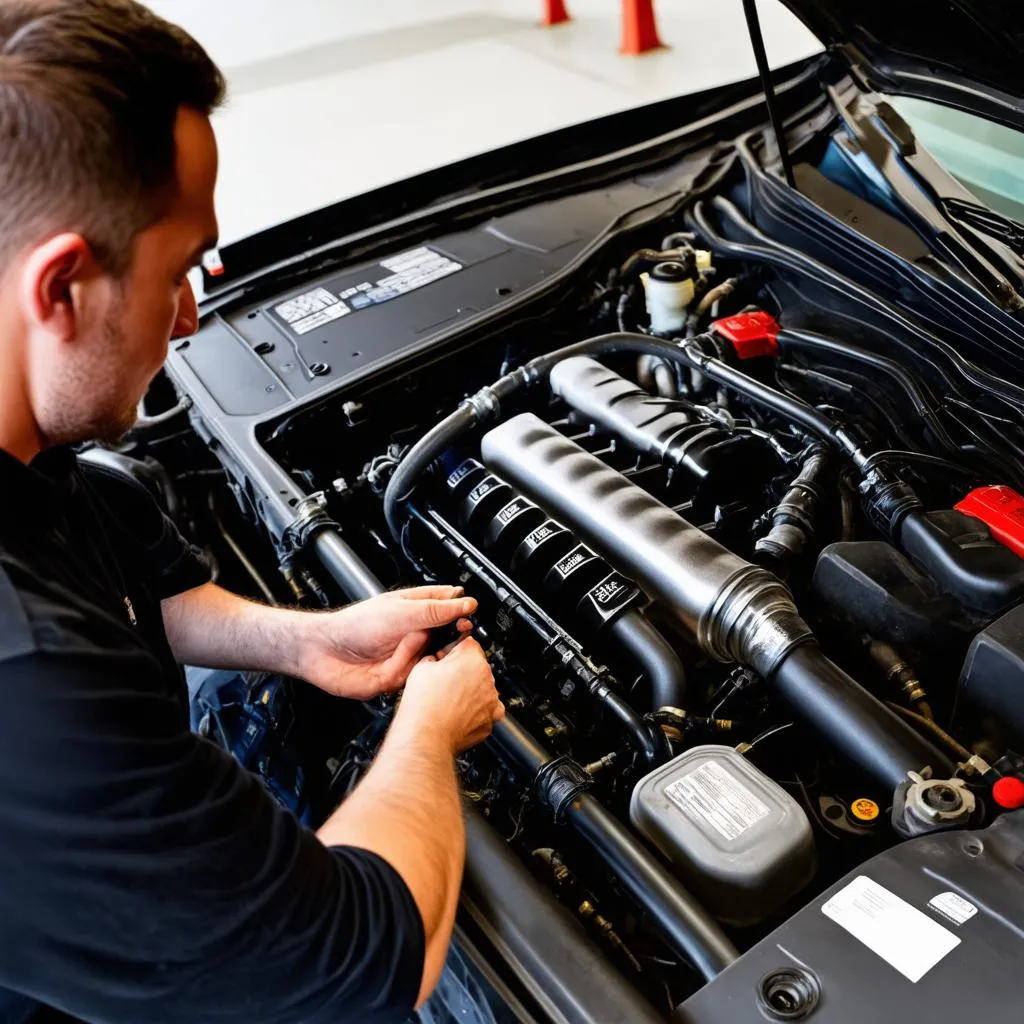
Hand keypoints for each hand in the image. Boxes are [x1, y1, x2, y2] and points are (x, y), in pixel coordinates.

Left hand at [297, 586, 476, 699]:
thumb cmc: (354, 625)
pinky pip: (413, 675)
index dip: (461, 612)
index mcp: (417, 609)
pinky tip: (386, 661)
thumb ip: (436, 610)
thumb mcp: (401, 612)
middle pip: (446, 637)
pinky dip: (401, 667)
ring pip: (431, 659)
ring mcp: (406, 655)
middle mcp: (414, 632)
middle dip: (445, 639)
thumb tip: (465, 603)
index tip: (468, 617)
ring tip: (403, 643)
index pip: (449, 607)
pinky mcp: (398, 677)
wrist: (323, 652)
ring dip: (417, 652)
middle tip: (444, 636)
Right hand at [397, 637, 503, 753]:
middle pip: (477, 666)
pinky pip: (486, 709)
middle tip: (443, 682)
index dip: (453, 650)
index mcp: (472, 659)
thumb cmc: (423, 705)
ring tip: (449, 699)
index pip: (468, 643)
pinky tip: (459, 712)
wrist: (426, 737)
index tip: (445, 657)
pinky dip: (476, 710)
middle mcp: (486, 679)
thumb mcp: (422, 667)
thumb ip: (436, 656)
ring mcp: (491, 701)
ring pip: (482, 688)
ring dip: (470, 690)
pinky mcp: (490, 720)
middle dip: (463, 671)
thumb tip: (439, 658)